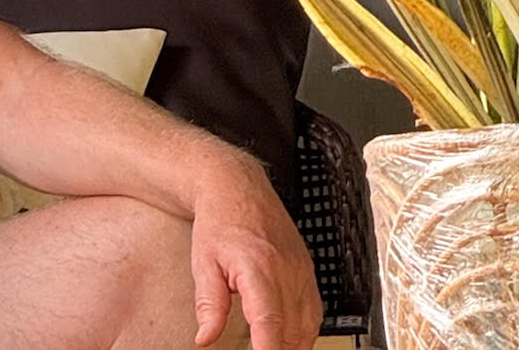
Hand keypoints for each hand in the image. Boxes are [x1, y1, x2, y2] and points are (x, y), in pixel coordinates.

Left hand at [189, 153, 321, 349]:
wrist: (236, 185)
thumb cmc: (219, 220)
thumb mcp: (203, 262)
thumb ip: (209, 305)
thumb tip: (206, 338)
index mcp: (259, 268)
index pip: (270, 323)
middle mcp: (286, 271)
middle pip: (291, 332)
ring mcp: (302, 271)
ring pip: (308, 328)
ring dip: (292, 346)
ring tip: (270, 348)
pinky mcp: (308, 271)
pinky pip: (315, 313)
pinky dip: (304, 333)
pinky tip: (288, 339)